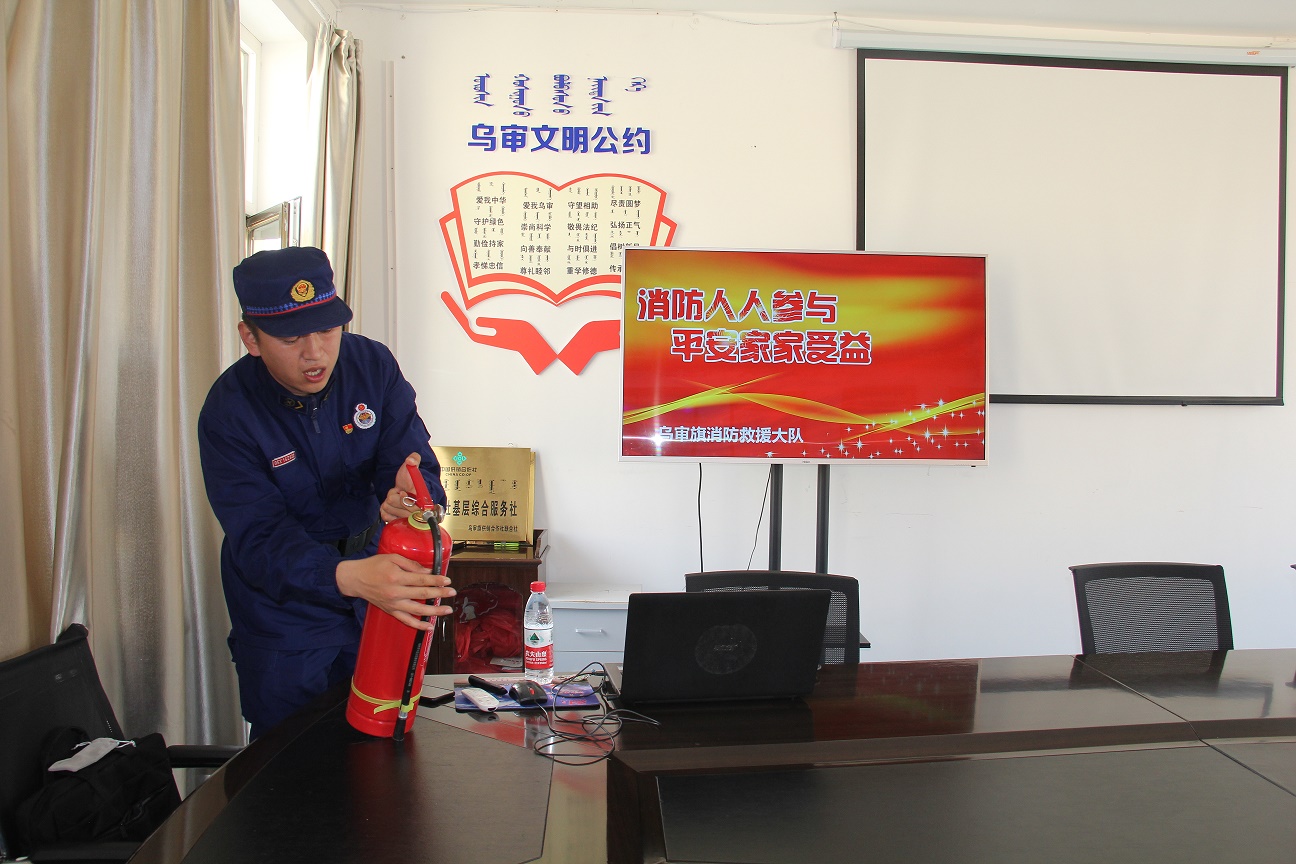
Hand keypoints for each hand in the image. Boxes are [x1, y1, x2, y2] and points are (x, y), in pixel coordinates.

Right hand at [336, 553, 454, 629]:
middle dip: (440, 593)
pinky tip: (429, 626)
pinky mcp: (390, 611)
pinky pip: (406, 620)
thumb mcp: (392, 558)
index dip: (436, 580)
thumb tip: (427, 571)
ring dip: (434, 611)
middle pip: (422, 593)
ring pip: (417, 609)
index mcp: (396, 577)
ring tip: (447, 610)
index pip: (421, 579)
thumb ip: (410, 564)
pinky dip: (418, 625)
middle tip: (452, 592)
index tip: (447, 580)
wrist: (355, 579)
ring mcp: (393, 604)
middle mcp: (395, 592)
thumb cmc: (372, 566)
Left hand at [379, 453, 423, 523]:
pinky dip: (386, 510)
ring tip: (397, 499)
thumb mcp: (411, 469)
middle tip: (400, 493)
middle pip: (393, 503)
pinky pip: (385, 517)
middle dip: (394, 496)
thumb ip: (414, 461)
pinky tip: (392, 506)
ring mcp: (407, 519)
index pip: (411, 505)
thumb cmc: (409, 482)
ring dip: (389, 503)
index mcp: (423, 501)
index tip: (402, 492)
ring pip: (387, 509)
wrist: (405, 491)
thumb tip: (412, 458)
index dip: (403, 498)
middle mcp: (416, 513)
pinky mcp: (398, 523)